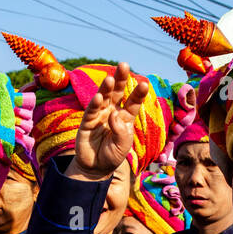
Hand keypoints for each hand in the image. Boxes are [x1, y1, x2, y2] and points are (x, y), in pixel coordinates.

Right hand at [66, 62, 148, 181]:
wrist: (95, 168)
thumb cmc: (112, 156)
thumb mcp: (123, 147)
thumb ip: (122, 132)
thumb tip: (114, 115)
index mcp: (125, 118)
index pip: (133, 103)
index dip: (138, 94)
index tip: (145, 84)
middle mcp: (112, 112)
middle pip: (118, 92)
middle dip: (121, 79)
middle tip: (124, 65)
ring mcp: (99, 115)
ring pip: (104, 97)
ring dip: (107, 88)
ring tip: (111, 79)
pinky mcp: (87, 122)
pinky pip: (91, 111)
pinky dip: (95, 104)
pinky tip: (99, 97)